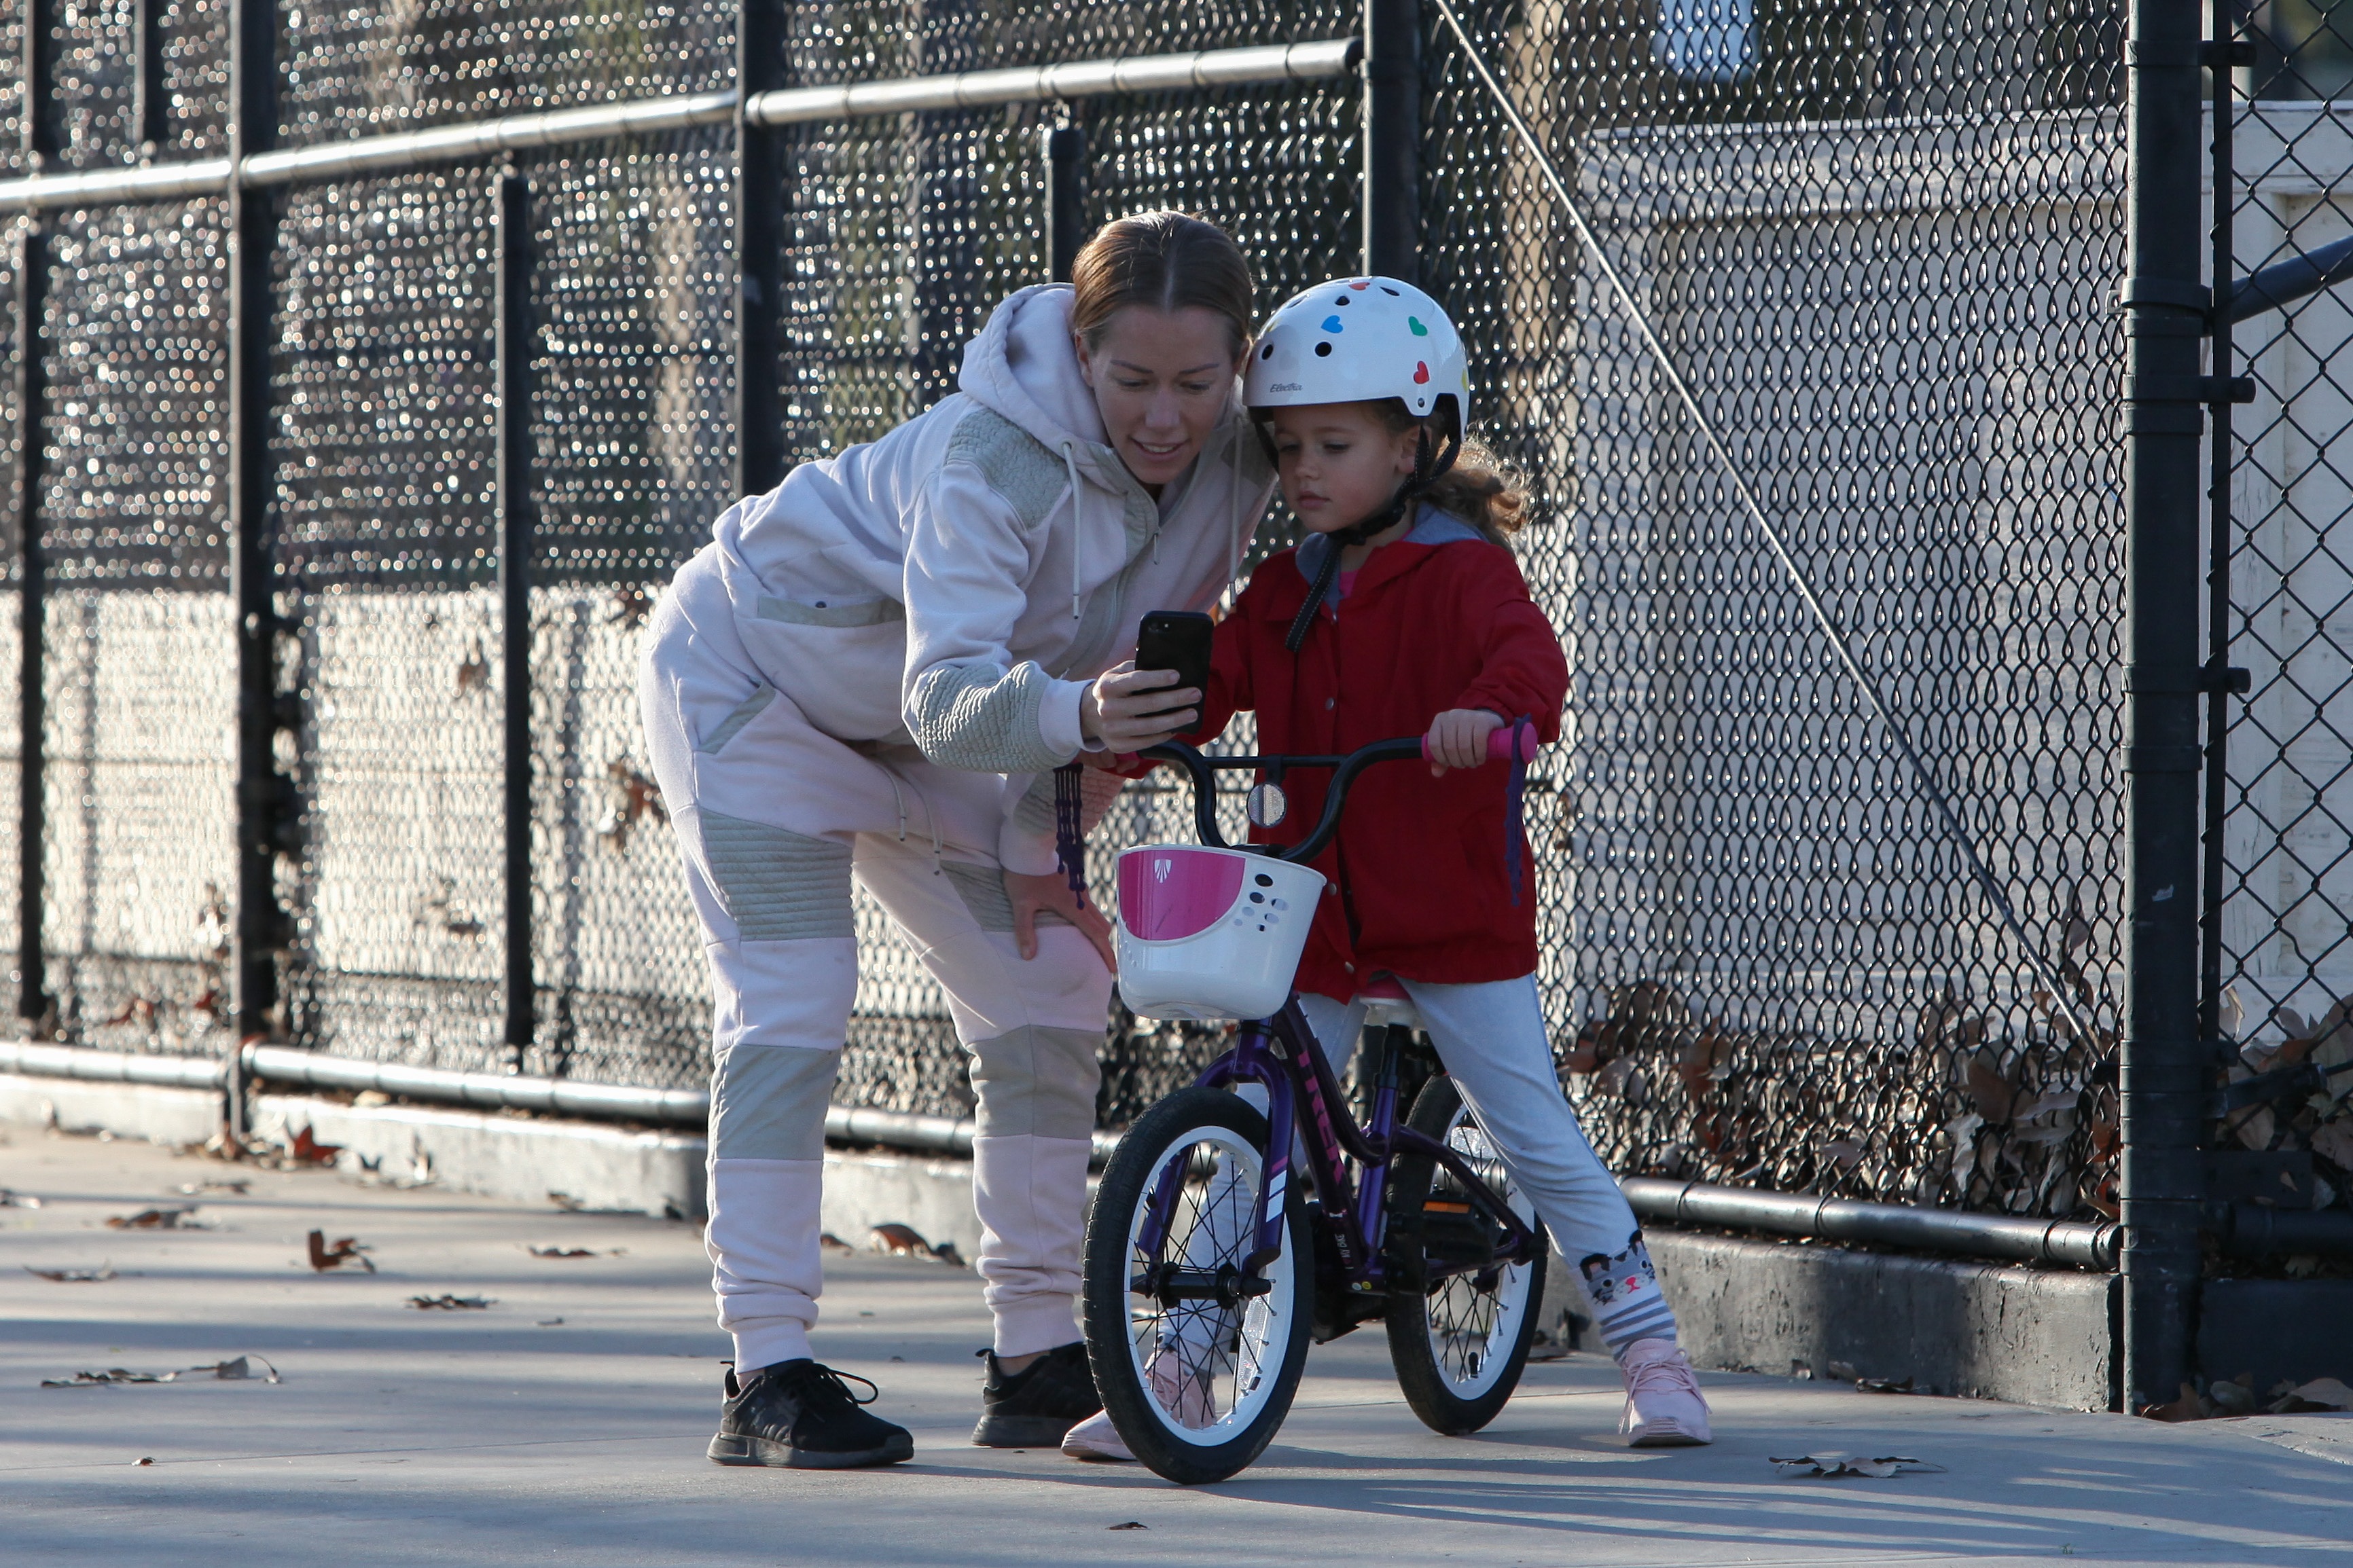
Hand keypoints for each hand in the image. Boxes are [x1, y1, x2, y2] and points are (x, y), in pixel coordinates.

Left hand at [1003, 870, 1117, 971]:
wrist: (1028, 844)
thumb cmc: (1023, 874)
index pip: (1096, 934)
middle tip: (1103, 962)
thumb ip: (1025, 930)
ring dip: (1098, 931)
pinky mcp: (1075, 884)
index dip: (1105, 953)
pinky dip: (1091, 920)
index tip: (1112, 970)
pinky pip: (1089, 906)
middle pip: (1102, 926)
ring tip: (1093, 946)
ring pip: (1097, 915)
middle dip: (1105, 945)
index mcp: (1072, 905)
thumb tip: (1028, 956)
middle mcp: (1081, 898)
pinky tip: (1080, 924)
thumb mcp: (1021, 904)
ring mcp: (1079, 890)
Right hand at [1080, 661, 1199, 752]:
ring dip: (1176, 720)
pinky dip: (1164, 735)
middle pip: (1149, 704)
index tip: (1177, 676)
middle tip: (1195, 694)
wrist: (1089, 715)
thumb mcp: (1117, 674)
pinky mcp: (1118, 745)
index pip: (1136, 680)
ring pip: (1151, 726)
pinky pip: (1147, 741)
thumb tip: (1166, 665)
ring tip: (1192, 713)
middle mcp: (1108, 709)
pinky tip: (1176, 728)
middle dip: (1176, 698)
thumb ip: (1136, 668)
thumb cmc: (1112, 690)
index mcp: (1107, 687)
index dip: (1158, 678)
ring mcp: (1112, 730)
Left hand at [1425, 708, 1503, 775]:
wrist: (1487, 719)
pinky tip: (1480, 760)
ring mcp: (1467, 716)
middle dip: (1457, 762)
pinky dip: (1479, 756)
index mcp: (1440, 720)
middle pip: (1449, 747)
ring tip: (1472, 764)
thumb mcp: (1451, 742)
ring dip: (1468, 761)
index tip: (1449, 764)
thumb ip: (1442, 757)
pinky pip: (1478, 742)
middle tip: (1463, 765)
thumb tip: (1436, 773)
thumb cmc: (1466, 734)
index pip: (1434, 743)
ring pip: (1464, 746)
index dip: (1440, 758)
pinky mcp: (1483, 720)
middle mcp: (1452, 716)